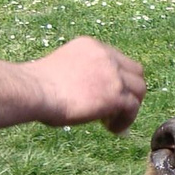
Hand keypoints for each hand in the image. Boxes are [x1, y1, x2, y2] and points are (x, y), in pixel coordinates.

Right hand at [27, 37, 146, 133]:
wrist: (34, 90)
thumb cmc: (38, 86)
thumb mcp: (64, 70)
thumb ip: (82, 76)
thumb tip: (92, 98)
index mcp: (91, 46)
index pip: (118, 60)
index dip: (117, 79)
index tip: (107, 96)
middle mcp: (106, 55)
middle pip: (136, 72)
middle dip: (130, 91)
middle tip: (115, 108)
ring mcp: (113, 74)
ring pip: (139, 89)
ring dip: (130, 107)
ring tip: (113, 121)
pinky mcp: (115, 94)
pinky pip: (132, 108)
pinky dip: (125, 121)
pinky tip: (112, 129)